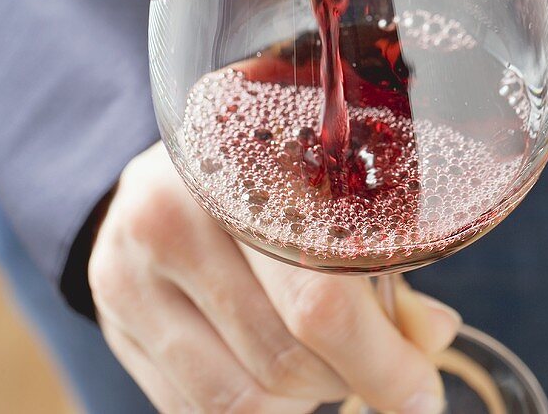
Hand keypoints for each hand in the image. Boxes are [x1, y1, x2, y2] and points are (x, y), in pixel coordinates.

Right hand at [89, 142, 460, 412]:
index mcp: (240, 158)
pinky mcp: (115, 322)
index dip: (383, 357)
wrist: (162, 172)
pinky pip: (199, 408)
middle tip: (383, 371)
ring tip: (324, 363)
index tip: (421, 392)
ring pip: (245, 395)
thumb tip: (431, 335)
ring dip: (305, 399)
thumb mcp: (324, 184)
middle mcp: (170, 209)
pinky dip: (259, 408)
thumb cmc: (265, 174)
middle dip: (352, 379)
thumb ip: (378, 256)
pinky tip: (271, 367)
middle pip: (285, 351)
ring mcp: (131, 270)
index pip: (319, 291)